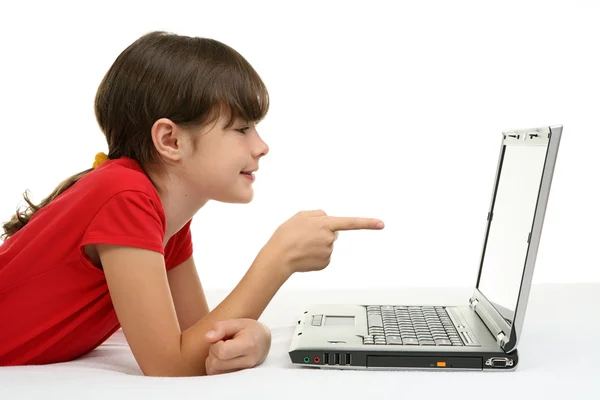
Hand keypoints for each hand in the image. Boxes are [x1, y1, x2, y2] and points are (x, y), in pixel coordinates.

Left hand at [204, 318, 270, 374]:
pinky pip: (216, 376)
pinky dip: (214, 366)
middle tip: (221, 343)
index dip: (216, 344)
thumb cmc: (250, 330)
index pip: (222, 351)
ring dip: (212, 359)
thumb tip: (207, 338)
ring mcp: (243, 373)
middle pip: (216, 363)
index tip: (222, 338)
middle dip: (213, 351)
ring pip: (214, 371)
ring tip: (223, 350)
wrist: (264, 342)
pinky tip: (222, 358)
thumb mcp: (238, 322)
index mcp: (249, 346)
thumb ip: (221, 327)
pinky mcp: (237, 379)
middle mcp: (247, 362)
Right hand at [263, 210, 383, 273]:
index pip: (351, 223)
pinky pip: (323, 256)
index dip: (367, 223)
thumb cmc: (286, 236)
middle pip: (332, 233)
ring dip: (316, 244)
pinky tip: (304, 254)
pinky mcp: (325, 263)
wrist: (278, 257)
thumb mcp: (300, 215)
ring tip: (301, 245)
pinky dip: (315, 255)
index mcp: (325, 224)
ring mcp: (328, 252)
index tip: (381, 224)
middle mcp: (330, 239)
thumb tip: (327, 218)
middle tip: (304, 235)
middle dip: (321, 233)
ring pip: (326, 244)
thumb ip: (317, 214)